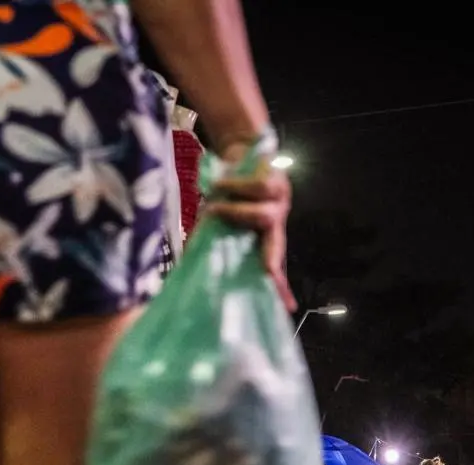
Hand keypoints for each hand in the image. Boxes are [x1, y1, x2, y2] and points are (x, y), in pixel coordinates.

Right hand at [206, 148, 296, 311]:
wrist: (237, 148)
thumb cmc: (225, 189)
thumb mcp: (216, 217)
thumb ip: (209, 236)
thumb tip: (187, 262)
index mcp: (264, 236)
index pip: (274, 264)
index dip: (281, 286)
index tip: (286, 306)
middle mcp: (276, 222)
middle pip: (275, 246)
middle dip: (269, 259)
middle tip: (263, 272)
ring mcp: (279, 201)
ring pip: (263, 215)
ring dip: (235, 212)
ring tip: (213, 205)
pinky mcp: (276, 178)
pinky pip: (256, 188)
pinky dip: (234, 187)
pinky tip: (218, 184)